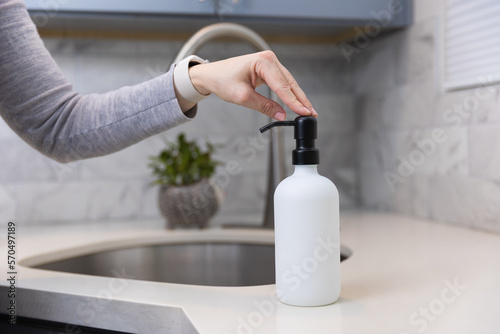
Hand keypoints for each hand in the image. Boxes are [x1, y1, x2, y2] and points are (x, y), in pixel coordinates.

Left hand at [188, 51, 316, 120]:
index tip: (304, 112)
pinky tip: (297, 104)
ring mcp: (270, 63)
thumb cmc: (223, 81)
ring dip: (298, 98)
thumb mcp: (242, 97)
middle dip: (301, 100)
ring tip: (308, 111)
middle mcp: (269, 59)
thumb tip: (281, 115)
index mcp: (263, 62)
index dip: (294, 101)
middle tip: (312, 114)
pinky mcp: (269, 70)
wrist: (212, 75)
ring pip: (289, 83)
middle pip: (290, 83)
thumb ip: (263, 106)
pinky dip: (290, 94)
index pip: (282, 85)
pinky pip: (283, 83)